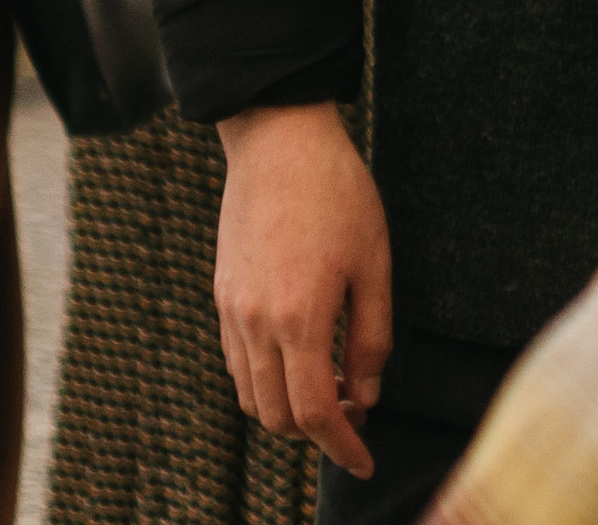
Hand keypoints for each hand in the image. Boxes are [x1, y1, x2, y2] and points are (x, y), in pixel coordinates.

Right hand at [215, 101, 391, 476]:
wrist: (279, 137)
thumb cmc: (336, 192)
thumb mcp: (374, 262)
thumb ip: (372, 337)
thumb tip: (366, 395)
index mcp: (299, 317)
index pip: (316, 413)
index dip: (342, 448)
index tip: (364, 461)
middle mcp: (256, 321)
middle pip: (277, 417)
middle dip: (317, 433)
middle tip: (355, 414)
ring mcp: (232, 308)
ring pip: (251, 395)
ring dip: (287, 410)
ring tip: (329, 386)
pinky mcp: (222, 292)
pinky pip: (236, 361)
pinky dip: (264, 380)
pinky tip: (297, 357)